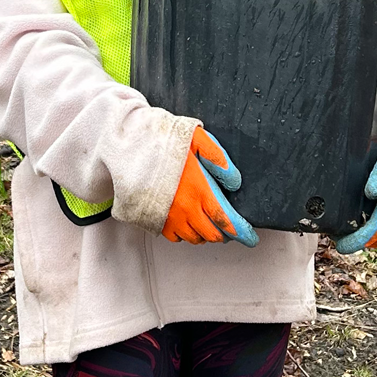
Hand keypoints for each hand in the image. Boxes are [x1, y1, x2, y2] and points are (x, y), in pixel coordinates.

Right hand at [162, 128, 258, 247]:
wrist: (127, 148)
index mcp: (198, 189)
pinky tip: (187, 221)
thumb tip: (234, 180)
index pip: (225, 219)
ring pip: (194, 238)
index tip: (250, 237)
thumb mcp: (195, 138)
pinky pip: (176, 237)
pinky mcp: (154, 219)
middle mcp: (184, 208)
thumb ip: (218, 158)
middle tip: (230, 227)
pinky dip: (185, 233)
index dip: (241, 231)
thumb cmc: (159, 140)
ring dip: (205, 234)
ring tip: (208, 222)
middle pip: (212, 234)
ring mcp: (168, 216)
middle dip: (224, 233)